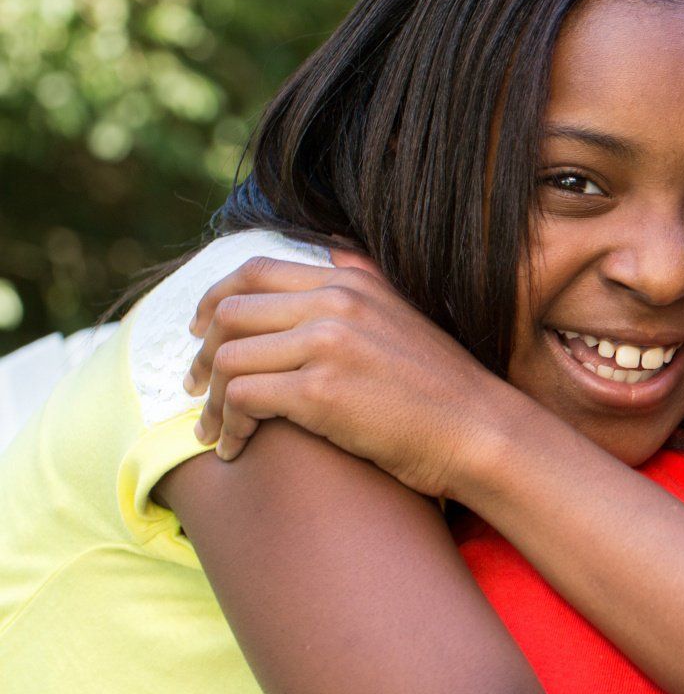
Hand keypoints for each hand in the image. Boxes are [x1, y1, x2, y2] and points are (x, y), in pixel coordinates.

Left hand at [185, 254, 528, 496]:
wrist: (480, 431)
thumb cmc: (442, 386)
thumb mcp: (405, 312)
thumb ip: (364, 276)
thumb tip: (332, 245)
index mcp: (353, 280)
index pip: (254, 271)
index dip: (212, 300)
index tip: (198, 333)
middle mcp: (337, 302)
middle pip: (230, 312)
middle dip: (199, 354)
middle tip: (194, 387)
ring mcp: (328, 344)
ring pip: (227, 357)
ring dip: (209, 399)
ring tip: (210, 428)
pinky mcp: (321, 391)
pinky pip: (242, 399)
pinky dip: (227, 427)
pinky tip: (234, 447)